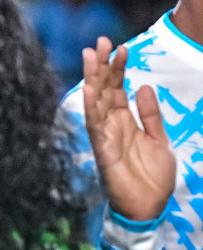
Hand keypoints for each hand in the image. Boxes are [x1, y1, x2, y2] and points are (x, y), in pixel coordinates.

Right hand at [83, 37, 174, 222]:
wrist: (148, 207)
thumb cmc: (151, 177)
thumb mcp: (159, 139)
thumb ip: (150, 115)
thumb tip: (145, 87)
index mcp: (125, 122)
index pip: (117, 90)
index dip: (117, 69)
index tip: (119, 47)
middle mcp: (111, 126)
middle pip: (104, 91)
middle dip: (101, 66)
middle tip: (100, 42)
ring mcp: (105, 137)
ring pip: (96, 103)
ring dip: (93, 79)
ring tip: (91, 56)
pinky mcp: (103, 150)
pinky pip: (95, 126)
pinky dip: (91, 108)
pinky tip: (90, 91)